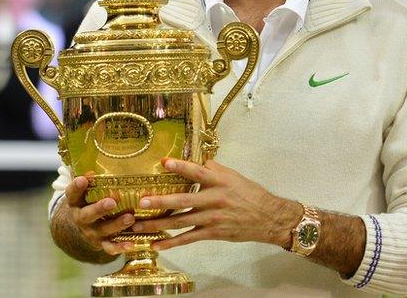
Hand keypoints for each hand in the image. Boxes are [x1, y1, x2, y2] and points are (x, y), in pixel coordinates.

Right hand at [64, 175, 135, 255]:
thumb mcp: (86, 189)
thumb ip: (90, 173)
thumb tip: (98, 147)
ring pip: (102, 230)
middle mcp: (81, 218)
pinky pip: (110, 247)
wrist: (82, 228)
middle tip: (112, 201)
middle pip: (87, 215)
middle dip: (99, 208)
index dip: (76, 187)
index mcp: (76, 203)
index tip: (83, 178)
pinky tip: (132, 244)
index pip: (72, 194)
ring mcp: (91, 232)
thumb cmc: (89, 200)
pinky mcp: (100, 243)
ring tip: (130, 217)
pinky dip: (120, 247)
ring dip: (116, 225)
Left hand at [131, 158, 301, 251]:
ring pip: (181, 221)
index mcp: (220, 181)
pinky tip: (157, 244)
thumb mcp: (235, 177)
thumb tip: (199, 161)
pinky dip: (172, 243)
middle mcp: (215, 199)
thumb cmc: (250, 194)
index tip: (163, 162)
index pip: (198, 172)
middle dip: (161, 201)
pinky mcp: (212, 232)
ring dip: (158, 224)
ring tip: (139, 226)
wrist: (267, 217)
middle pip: (184, 199)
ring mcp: (212, 218)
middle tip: (142, 202)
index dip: (181, 167)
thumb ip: (215, 169)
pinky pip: (188, 238)